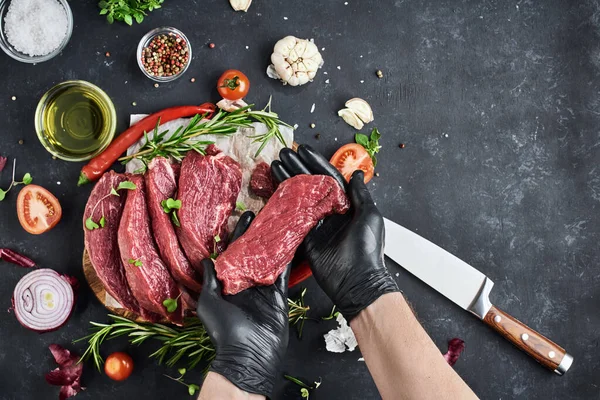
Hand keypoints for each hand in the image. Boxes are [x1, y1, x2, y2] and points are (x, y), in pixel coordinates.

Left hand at [196, 211, 289, 396]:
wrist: (248, 353)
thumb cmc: (224, 330)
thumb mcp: (209, 302)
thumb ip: (210, 279)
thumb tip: (206, 258)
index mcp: (228, 282)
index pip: (232, 252)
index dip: (236, 234)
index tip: (242, 217)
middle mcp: (245, 282)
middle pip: (251, 251)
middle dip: (255, 233)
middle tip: (260, 213)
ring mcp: (262, 287)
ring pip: (268, 258)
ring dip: (271, 241)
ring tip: (276, 222)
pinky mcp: (278, 294)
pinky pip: (282, 272)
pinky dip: (287, 258)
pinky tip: (290, 242)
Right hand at [272, 145, 397, 320]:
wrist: (357, 280)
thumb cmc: (367, 248)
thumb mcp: (369, 215)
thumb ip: (360, 194)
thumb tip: (357, 174)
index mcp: (346, 204)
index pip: (328, 177)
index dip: (315, 162)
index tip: (302, 150)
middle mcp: (329, 212)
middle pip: (310, 184)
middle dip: (296, 168)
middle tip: (283, 154)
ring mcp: (315, 225)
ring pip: (298, 198)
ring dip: (286, 181)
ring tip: (274, 166)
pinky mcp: (304, 239)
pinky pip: (291, 219)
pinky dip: (282, 206)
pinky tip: (272, 191)